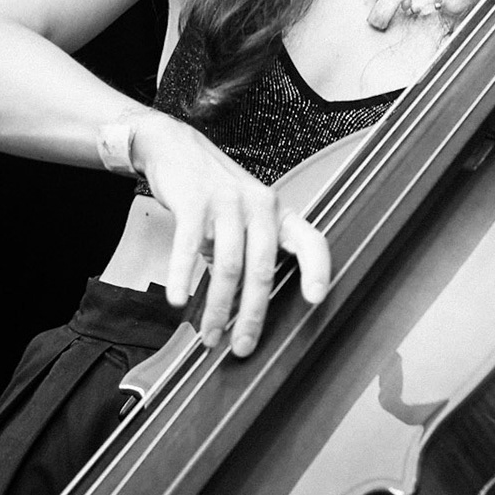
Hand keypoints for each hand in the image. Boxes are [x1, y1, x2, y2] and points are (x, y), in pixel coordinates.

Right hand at [131, 112, 331, 355]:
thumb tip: (248, 307)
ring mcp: (227, 202)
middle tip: (242, 345)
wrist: (176, 148)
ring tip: (210, 334)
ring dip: (218, 307)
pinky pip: (189, 246)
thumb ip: (250, 254)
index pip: (311, 241)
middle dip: (253, 314)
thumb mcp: (243, 218)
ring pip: (228, 266)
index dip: (317, 270)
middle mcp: (258, 205)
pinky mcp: (194, 202)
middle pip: (262, 269)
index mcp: (277, 213)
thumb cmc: (213, 193)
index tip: (315, 300)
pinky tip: (178, 299)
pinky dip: (183, 276)